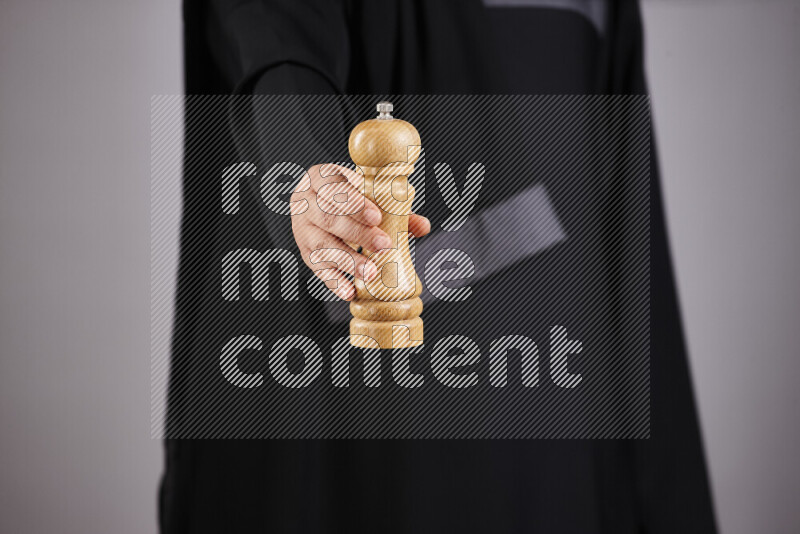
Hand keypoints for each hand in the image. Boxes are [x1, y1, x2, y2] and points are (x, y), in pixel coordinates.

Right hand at [290, 163, 429, 300]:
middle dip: (357, 233)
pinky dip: (334, 281)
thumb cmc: (350, 198)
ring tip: (370, 272)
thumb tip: (422, 226)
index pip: (333, 185)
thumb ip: (396, 209)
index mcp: (320, 178)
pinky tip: (350, 291)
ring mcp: (302, 229)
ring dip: (347, 260)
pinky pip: (317, 269)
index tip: (377, 217)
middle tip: (383, 245)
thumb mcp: (368, 195)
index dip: (354, 202)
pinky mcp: (304, 252)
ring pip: (321, 244)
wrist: (321, 206)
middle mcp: (305, 202)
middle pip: (328, 217)